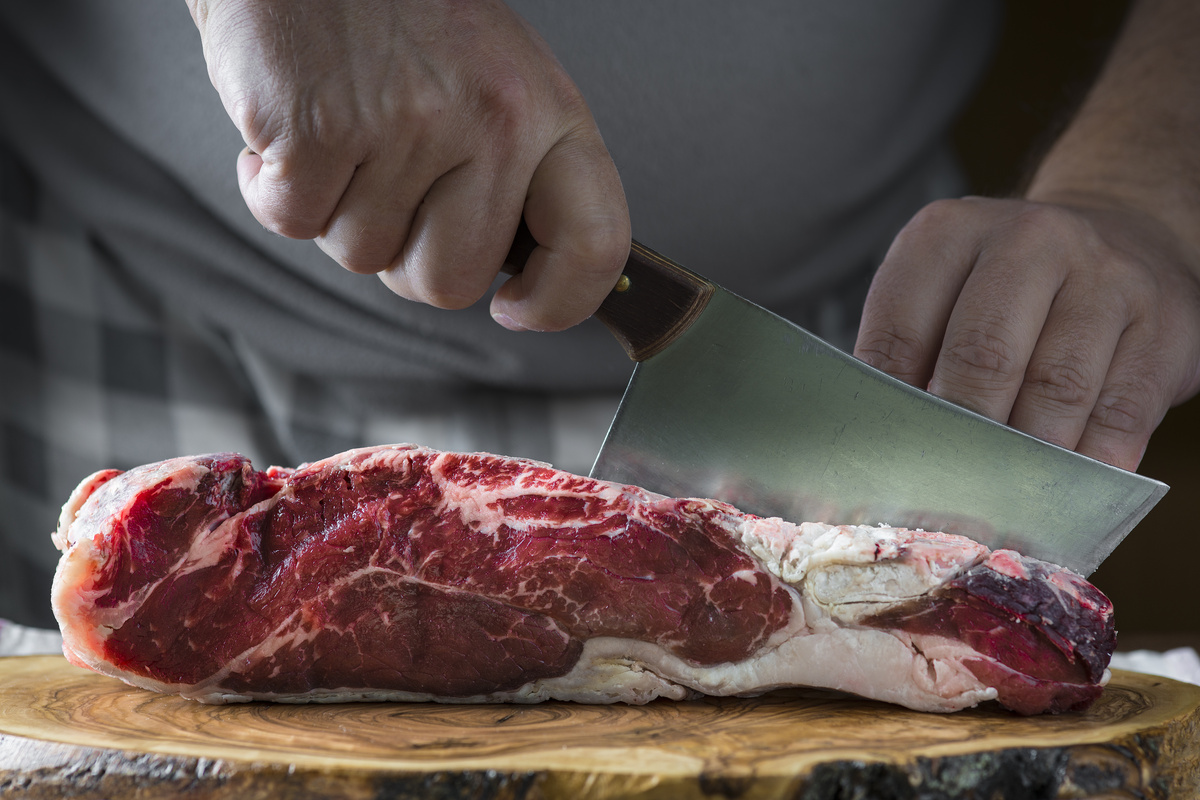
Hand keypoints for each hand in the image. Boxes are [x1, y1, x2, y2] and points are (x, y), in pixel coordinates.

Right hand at [186, 0, 629, 330]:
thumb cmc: (406, 14)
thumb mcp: (500, 78)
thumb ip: (521, 174)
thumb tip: (527, 275)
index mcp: (547, 112)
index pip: (595, 245)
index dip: (560, 302)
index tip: (521, 308)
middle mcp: (488, 123)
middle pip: (452, 282)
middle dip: (410, 259)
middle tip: (393, 194)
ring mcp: (404, 127)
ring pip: (365, 258)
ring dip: (339, 215)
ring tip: (344, 137)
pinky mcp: (318, 131)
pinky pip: (293, 223)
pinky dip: (274, 191)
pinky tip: (291, 136)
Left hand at [853, 195, 1199, 469]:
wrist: (1122, 236)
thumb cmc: (1008, 290)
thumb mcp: (944, 292)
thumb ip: (908, 355)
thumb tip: (885, 443)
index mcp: (950, 233)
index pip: (902, 329)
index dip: (891, 405)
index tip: (889, 457)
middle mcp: (1030, 240)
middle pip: (983, 356)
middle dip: (962, 433)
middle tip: (946, 487)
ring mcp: (1106, 277)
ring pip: (1057, 388)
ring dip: (1027, 457)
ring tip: (1001, 498)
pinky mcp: (1166, 324)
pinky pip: (1122, 411)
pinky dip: (1091, 462)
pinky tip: (1067, 491)